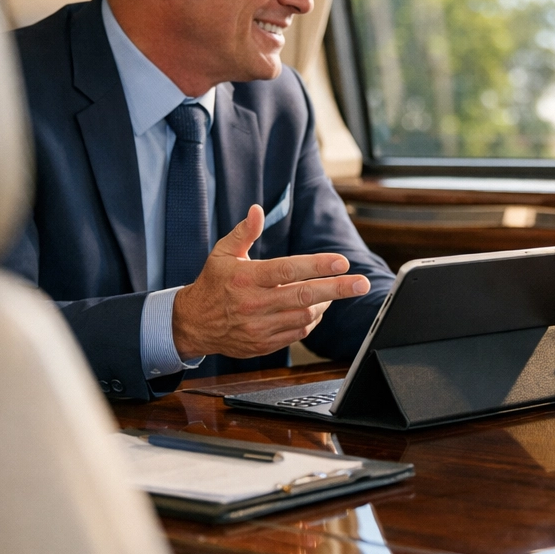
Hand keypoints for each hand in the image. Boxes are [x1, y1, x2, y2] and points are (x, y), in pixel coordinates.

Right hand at [171, 204, 371, 359]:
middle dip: (337, 289)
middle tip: (361, 283)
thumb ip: (244, 232)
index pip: (287, 271)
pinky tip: (315, 309)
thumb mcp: (222, 253)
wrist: (193, 324)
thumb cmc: (213, 283)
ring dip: (324, 304)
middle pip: (303, 296)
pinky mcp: (263, 344)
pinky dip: (311, 320)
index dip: (317, 266)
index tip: (342, 262)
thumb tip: (258, 209)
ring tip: (332, 292)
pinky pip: (297, 332)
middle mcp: (254, 304)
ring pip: (305, 316)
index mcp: (245, 278)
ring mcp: (259, 327)